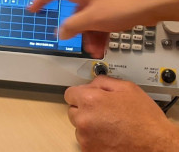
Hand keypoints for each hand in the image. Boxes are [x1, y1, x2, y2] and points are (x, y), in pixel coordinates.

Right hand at [24, 0, 178, 56]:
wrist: (152, 3)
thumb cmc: (124, 4)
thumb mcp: (92, 18)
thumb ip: (73, 26)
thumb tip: (60, 33)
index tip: (30, 5)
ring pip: (82, 18)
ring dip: (84, 34)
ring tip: (90, 48)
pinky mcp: (109, 8)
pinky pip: (96, 23)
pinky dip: (96, 35)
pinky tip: (100, 47)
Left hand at [64, 76, 178, 151]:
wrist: (156, 146)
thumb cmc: (145, 120)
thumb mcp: (128, 88)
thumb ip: (104, 82)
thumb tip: (92, 83)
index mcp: (90, 101)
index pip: (70, 93)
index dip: (80, 93)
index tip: (86, 96)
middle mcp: (84, 119)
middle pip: (73, 109)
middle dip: (84, 108)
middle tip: (103, 111)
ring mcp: (85, 137)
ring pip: (78, 126)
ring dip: (88, 124)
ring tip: (109, 124)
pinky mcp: (88, 150)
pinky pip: (84, 139)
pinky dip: (93, 137)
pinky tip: (108, 135)